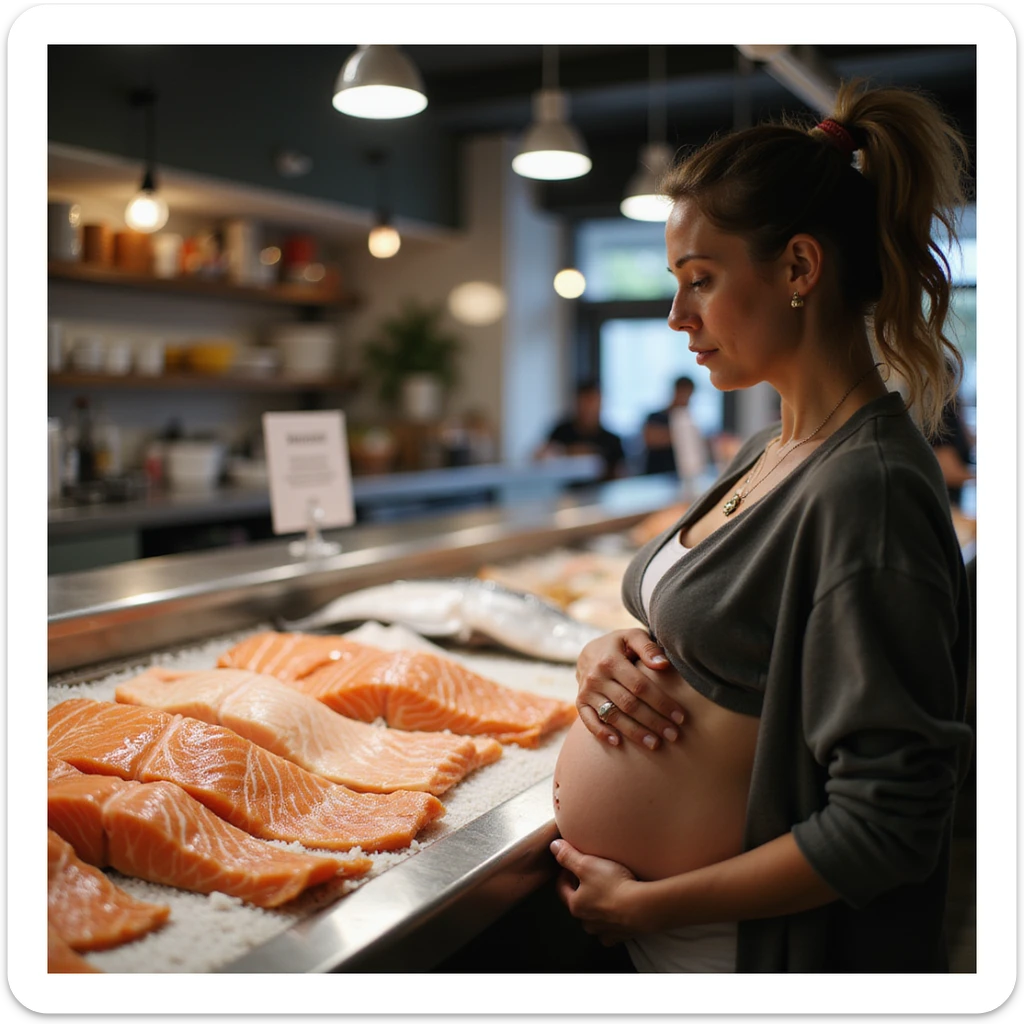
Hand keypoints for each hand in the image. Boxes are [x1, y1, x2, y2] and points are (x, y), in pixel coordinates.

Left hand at [550, 838, 643, 945]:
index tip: (571, 864)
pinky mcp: (621, 935)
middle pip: (579, 904)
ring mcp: (604, 931)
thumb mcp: (587, 864)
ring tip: (607, 891)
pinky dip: (614, 920)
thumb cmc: (612, 885)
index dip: (564, 873)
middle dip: (582, 890)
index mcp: (575, 905)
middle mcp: (587, 922)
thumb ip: (568, 855)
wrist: (642, 908)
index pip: (562, 888)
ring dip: (598, 906)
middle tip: (590, 876)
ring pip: (595, 919)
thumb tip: (554, 847)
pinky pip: (613, 929)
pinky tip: (620, 910)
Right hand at [575, 629, 684, 749]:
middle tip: (674, 735)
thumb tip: (664, 665)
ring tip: (655, 744)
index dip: (661, 702)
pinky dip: (601, 732)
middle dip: (653, 721)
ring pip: (613, 716)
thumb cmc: (619, 645)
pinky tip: (618, 743)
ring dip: (634, 732)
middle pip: (629, 704)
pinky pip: (589, 720)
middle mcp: (596, 677)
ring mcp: (587, 691)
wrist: (589, 651)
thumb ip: (648, 648)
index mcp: (611, 660)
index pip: (640, 686)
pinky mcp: (580, 702)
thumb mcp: (632, 637)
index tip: (679, 716)